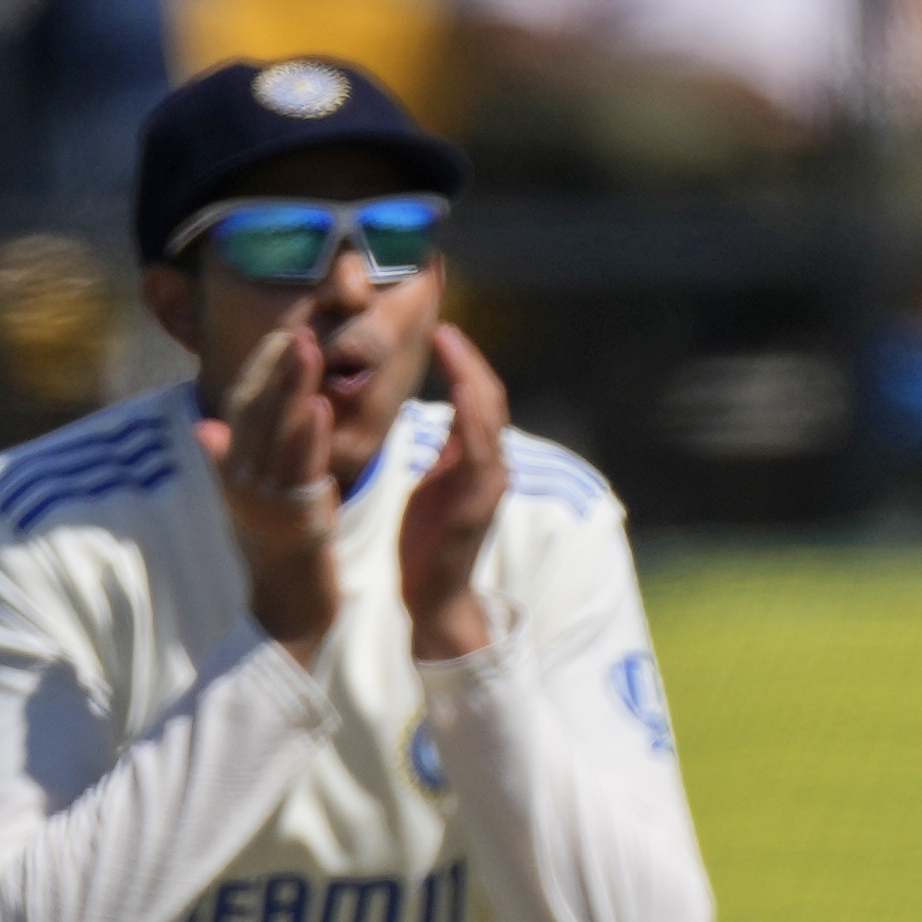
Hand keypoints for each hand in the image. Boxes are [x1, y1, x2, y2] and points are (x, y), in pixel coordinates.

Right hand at [199, 320, 347, 654]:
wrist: (289, 614)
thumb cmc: (279, 554)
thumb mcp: (258, 501)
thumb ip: (239, 461)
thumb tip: (206, 426)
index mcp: (237, 473)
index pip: (247, 410)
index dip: (264, 371)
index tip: (284, 335)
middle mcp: (243, 483)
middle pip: (260, 415)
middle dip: (279, 371)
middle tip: (298, 329)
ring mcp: (265, 502)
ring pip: (279, 436)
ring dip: (293, 390)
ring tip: (308, 350)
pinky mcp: (292, 521)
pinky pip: (301, 473)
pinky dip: (308, 437)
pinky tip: (319, 406)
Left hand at [398, 323, 508, 662]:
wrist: (432, 598)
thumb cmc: (428, 541)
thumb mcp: (434, 481)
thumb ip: (445, 446)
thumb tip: (444, 409)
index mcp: (478, 456)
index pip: (477, 395)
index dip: (462, 361)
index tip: (437, 328)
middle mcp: (492, 463)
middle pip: (488, 394)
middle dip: (467, 357)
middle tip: (440, 323)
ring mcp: (490, 483)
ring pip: (489, 415)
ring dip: (469, 374)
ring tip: (448, 340)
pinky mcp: (479, 504)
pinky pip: (480, 452)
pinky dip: (473, 419)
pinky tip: (460, 390)